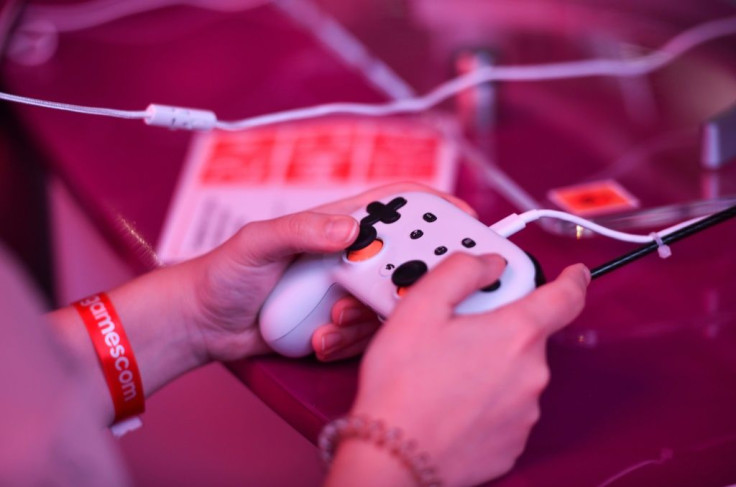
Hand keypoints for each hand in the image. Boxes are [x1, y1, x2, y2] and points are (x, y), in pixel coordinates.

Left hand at [181, 182, 476, 362]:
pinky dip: (348, 340)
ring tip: (331, 323)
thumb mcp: (257, 243)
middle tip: (407, 296)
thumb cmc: (225, 271)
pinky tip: (319, 341)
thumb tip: (350, 228)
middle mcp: (349, 255)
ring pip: (388, 303)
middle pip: (404, 258)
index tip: (466, 220)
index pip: (395, 204)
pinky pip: (365, 334)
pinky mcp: (339, 323)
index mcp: (336, 223)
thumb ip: (301, 230)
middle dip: (412, 278)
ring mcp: (346, 291)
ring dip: (367, 318)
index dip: (434, 206)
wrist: (204, 324)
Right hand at [340, 254, 589, 485]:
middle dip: (499, 327)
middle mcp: (531, 375)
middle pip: (528, 335)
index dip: (573, 279)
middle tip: (456, 332)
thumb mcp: (419, 307)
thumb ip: (461, 271)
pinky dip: (487, 399)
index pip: (565, 297)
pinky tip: (452, 401)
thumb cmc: (403, 386)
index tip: (576, 274)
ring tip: (445, 372)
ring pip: (516, 373)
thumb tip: (488, 263)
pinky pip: (507, 408)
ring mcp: (524, 413)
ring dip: (492, 364)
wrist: (393, 456)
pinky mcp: (511, 443)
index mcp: (516, 335)